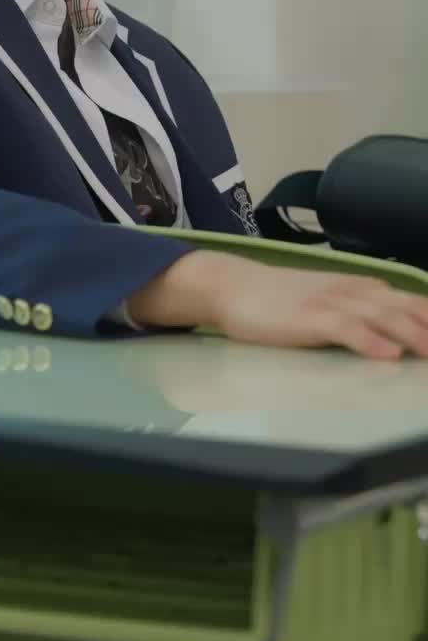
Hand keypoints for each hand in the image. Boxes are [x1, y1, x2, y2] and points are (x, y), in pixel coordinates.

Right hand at [126, 251, 427, 359]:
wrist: (231, 285)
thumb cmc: (276, 299)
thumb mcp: (325, 299)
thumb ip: (357, 310)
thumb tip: (391, 329)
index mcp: (358, 288)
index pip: (409, 300)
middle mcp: (350, 291)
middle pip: (405, 307)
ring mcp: (329, 303)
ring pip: (382, 317)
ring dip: (414, 335)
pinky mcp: (307, 318)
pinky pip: (345, 329)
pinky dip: (370, 341)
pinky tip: (389, 355)